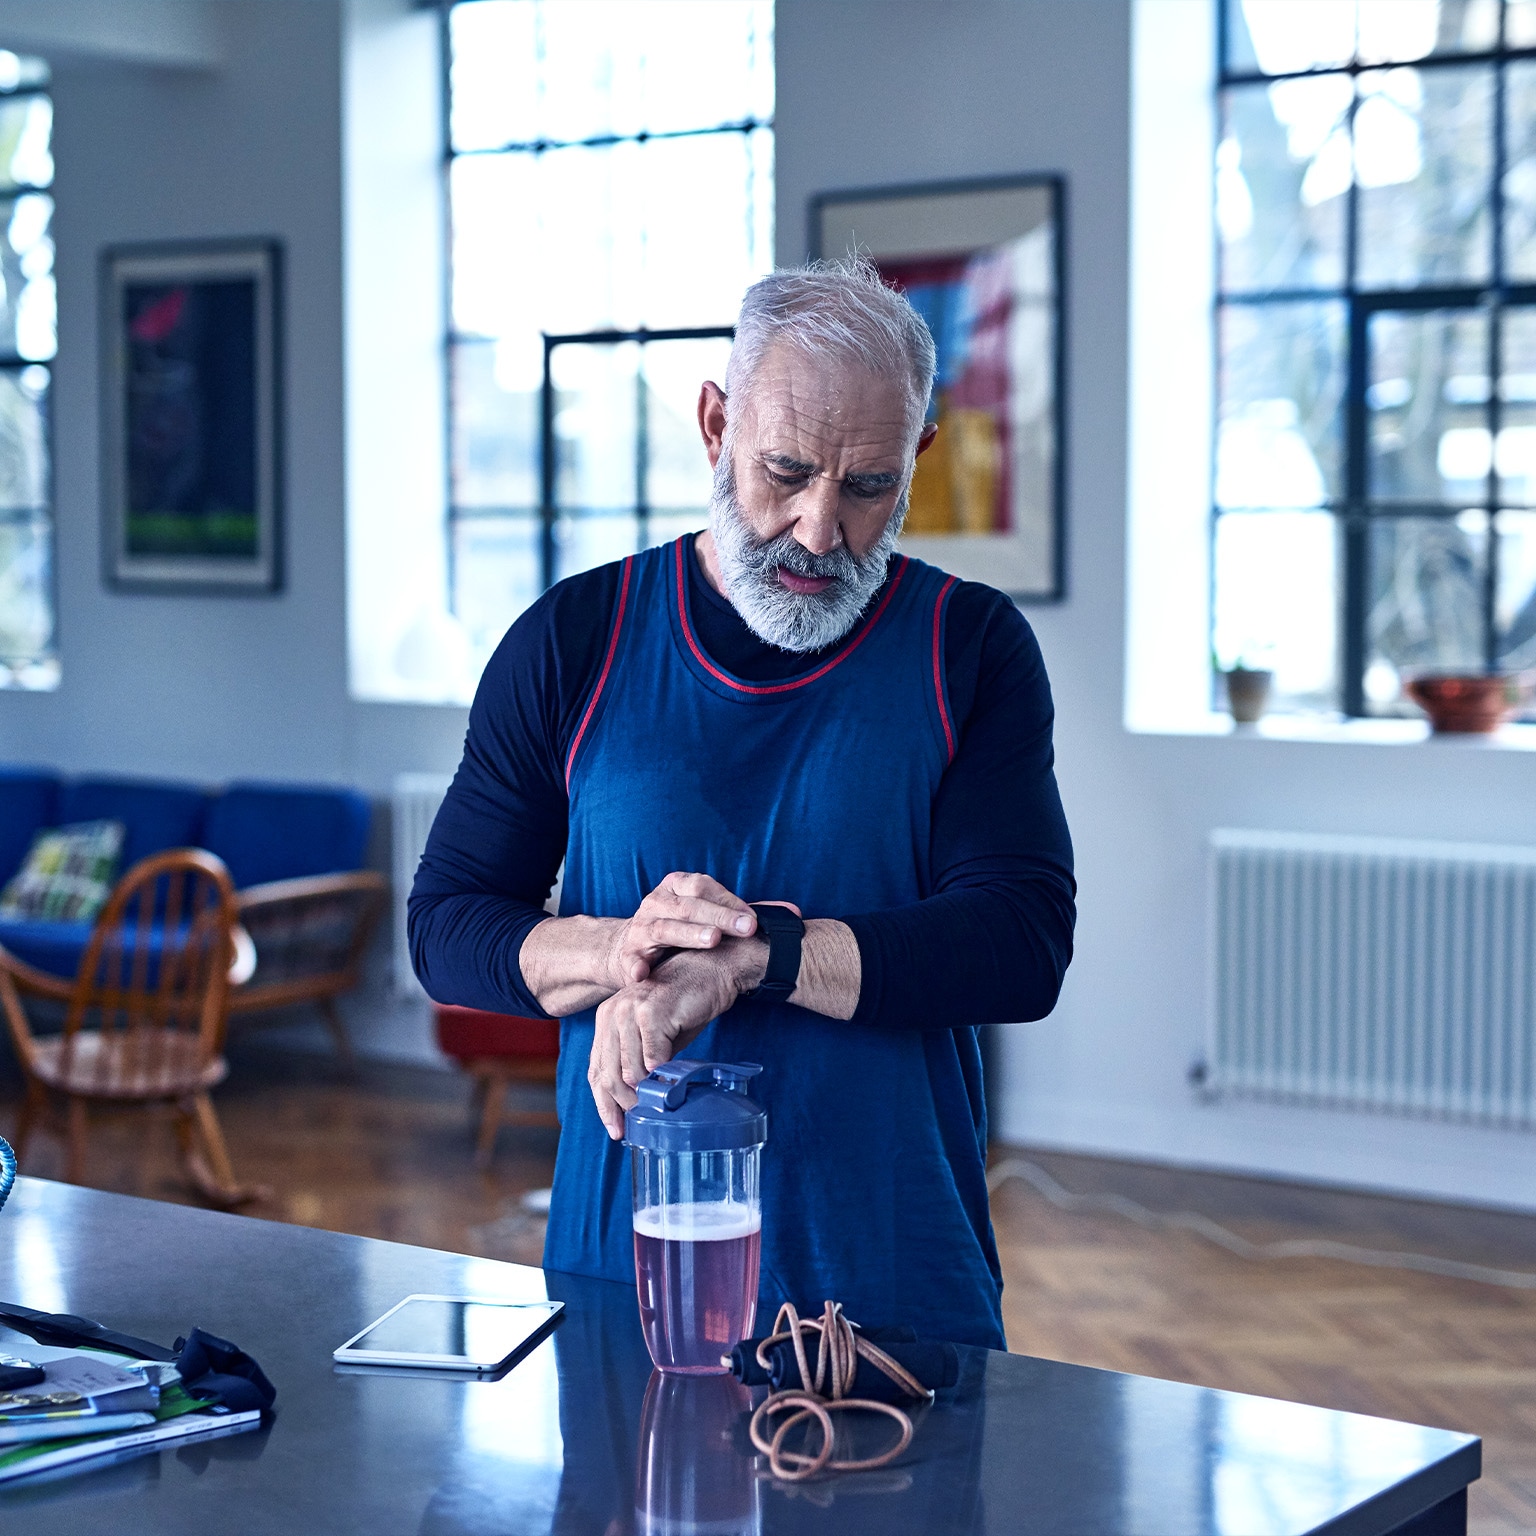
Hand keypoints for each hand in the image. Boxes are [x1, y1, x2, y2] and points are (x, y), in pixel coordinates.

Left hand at [587, 938, 768, 1138]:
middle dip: (623, 1105)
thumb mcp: (656, 1036)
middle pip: (608, 1073)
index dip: (603, 1103)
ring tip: (660, 1106)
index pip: (596, 1069)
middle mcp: (612, 1012)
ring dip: (645, 1093)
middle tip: (639, 1123)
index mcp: (607, 1018)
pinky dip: (662, 1075)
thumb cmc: (686, 1004)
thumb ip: (640, 1062)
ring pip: (629, 1070)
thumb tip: (636, 1102)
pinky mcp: (652, 1012)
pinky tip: (670, 1084)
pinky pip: (653, 1058)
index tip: (616, 1130)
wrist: (712, 970)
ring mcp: (630, 1010)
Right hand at [604, 872, 756, 987]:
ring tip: (713, 940)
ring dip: (690, 934)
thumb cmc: (677, 926)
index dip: (729, 901)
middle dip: (720, 917)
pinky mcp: (628, 954)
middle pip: (689, 907)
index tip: (752, 918)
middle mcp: (656, 903)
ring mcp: (641, 928)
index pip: (702, 887)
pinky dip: (636, 966)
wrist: (630, 944)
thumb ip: (727, 911)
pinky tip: (642, 973)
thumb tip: (772, 917)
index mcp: (674, 887)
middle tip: (745, 928)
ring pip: (666, 929)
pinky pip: (632, 960)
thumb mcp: (698, 910)